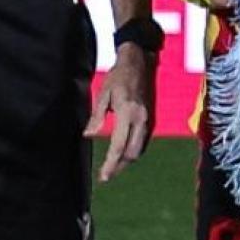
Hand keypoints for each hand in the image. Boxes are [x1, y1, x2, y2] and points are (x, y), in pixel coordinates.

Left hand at [84, 43, 156, 181]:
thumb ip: (97, 116)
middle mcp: (140, 120)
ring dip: (126, 160)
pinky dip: (133, 151)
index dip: (111, 163)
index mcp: (127, 113)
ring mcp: (148, 120)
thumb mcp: (103, 94)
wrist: (138, 64)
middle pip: (132, 153)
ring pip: (139, 149)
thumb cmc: (118, 77)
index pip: (118, 145)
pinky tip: (123, 153)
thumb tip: (88, 135)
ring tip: (113, 167)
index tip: (103, 176)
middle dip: (119, 166)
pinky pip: (142, 141)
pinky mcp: (150, 120)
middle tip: (106, 175)